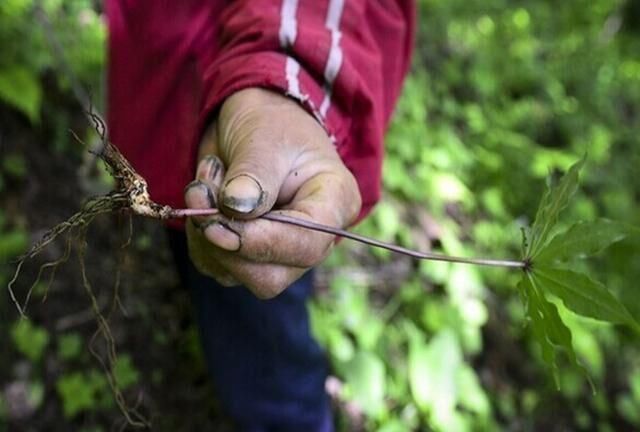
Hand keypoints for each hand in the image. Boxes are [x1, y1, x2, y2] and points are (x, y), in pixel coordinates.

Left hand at [184, 88, 361, 297]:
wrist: (253, 122)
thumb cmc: (270, 123)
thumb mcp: (265, 138)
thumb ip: (253, 174)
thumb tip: (235, 208)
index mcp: (334, 205)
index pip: (306, 245)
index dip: (261, 242)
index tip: (218, 223)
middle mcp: (311, 239)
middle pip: (271, 276)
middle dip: (224, 242)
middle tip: (201, 193)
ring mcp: (279, 253)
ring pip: (235, 274)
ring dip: (205, 231)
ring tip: (207, 181)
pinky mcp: (246, 256)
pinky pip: (213, 263)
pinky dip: (197, 234)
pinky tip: (206, 195)